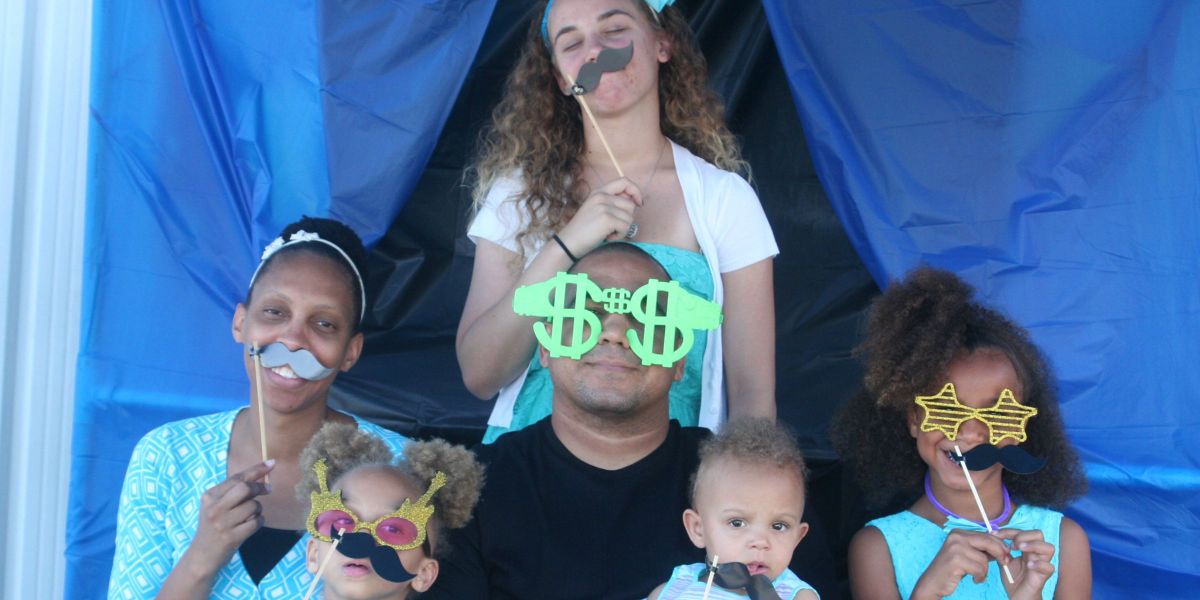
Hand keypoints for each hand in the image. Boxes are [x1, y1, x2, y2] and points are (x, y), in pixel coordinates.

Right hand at [182, 461, 272, 575]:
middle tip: (268, 489)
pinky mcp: (231, 537)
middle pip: (244, 488)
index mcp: (210, 496)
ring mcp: (222, 523)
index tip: (272, 463)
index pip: (236, 478)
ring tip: (251, 516)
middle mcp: (214, 508)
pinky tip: (251, 526)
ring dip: (258, 509)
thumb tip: (261, 476)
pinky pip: (256, 522)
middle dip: (259, 487)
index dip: (256, 469)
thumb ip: (233, 492)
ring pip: (253, 506)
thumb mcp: (216, 506)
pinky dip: (259, 521)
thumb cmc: (214, 527)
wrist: (202, 556)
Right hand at [555, 177, 642, 253]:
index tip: (639, 203)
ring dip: (622, 229)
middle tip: (612, 227)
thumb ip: (612, 203)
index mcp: (599, 191)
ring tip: (608, 232)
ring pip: (630, 218)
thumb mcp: (596, 209)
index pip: (624, 182)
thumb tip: (634, 203)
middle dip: (626, 219)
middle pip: (630, 205)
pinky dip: (619, 236)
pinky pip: (626, 227)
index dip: (635, 191)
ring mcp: (603, 206)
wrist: (569, 242)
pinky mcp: (606, 219)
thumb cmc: (584, 230)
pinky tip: (607, 237)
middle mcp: (601, 196)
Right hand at [911, 529, 1012, 598]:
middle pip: (988, 542)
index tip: (1007, 554)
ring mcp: (955, 548)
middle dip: (1000, 553)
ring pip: (984, 559)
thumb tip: (1004, 547)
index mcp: (958, 533)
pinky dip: (980, 577)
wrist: (933, 582)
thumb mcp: (967, 555)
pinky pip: (979, 569)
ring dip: (985, 571)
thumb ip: (981, 549)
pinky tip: (974, 579)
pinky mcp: (956, 560)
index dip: (1000, 544)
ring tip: (978, 576)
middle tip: (1005, 563)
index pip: (986, 535)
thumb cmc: (953, 569)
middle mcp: (956, 537)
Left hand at [995, 528, 1055, 599]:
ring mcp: (1041, 564)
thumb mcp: (1004, 561)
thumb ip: (1001, 549)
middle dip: (1023, 535)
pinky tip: (1028, 565)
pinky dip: (1039, 564)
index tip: (994, 534)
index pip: (1023, 532)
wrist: (1017, 597)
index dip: (1009, 531)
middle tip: (1011, 545)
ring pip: (1049, 548)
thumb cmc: (1013, 579)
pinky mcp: (1043, 577)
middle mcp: (1036, 554)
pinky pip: (1049, 567)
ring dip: (1033, 545)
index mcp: (1027, 549)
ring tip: (1019, 549)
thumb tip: (993, 536)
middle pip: (1039, 534)